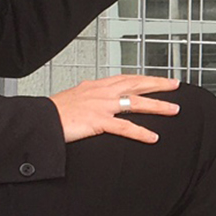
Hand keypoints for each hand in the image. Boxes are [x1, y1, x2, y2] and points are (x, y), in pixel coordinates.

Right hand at [50, 74, 179, 144]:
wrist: (40, 120)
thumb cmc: (54, 112)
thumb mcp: (74, 97)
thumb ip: (88, 94)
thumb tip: (93, 91)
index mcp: (96, 86)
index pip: (126, 78)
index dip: (144, 78)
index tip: (159, 79)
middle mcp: (102, 92)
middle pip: (136, 84)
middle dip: (158, 84)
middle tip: (175, 85)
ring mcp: (101, 106)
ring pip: (136, 103)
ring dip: (157, 106)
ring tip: (174, 110)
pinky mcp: (98, 121)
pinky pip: (124, 127)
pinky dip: (141, 132)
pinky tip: (153, 137)